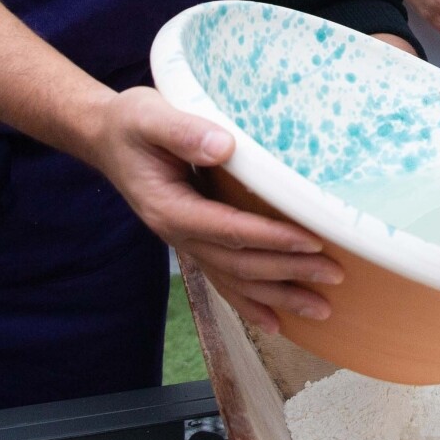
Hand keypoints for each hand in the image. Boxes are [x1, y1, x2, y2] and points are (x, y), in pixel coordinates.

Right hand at [78, 87, 341, 333]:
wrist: (105, 138)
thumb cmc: (130, 124)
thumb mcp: (149, 116)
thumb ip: (184, 132)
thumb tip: (224, 146)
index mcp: (170, 208)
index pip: (228, 229)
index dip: (271, 238)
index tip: (312, 241)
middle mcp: (178, 234)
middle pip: (239, 264)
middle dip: (288, 272)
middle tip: (334, 275)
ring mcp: (186, 243)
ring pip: (236, 280)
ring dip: (279, 297)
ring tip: (321, 310)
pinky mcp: (194, 241)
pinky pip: (225, 279)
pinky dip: (251, 303)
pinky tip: (276, 322)